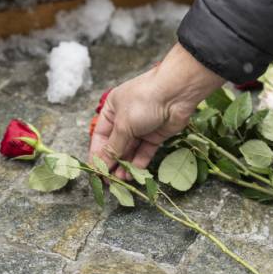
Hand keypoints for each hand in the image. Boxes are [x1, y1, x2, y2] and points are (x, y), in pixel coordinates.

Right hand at [89, 42, 224, 177]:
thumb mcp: (123, 125)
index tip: (96, 172)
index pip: (99, 136)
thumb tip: (101, 165)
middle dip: (112, 163)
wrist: (177, 93)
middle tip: (110, 181)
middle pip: (115, 145)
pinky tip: (134, 174)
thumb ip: (112, 147)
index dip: (97, 154)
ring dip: (125, 165)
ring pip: (130, 151)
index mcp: (111, 110)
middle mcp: (125, 119)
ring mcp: (141, 127)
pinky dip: (139, 163)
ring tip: (122, 180)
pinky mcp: (156, 135)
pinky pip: (144, 152)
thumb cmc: (144, 101)